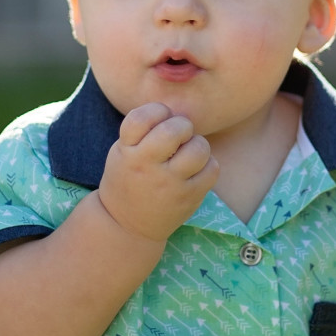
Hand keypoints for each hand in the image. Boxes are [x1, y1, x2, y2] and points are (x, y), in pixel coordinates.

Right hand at [98, 102, 219, 242]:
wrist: (128, 225)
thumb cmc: (129, 178)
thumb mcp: (122, 152)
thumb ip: (143, 130)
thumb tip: (177, 110)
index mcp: (127, 152)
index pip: (141, 118)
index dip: (157, 111)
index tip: (160, 118)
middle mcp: (147, 167)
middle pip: (175, 130)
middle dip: (182, 126)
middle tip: (179, 134)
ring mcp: (170, 184)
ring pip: (198, 148)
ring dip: (198, 144)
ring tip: (189, 152)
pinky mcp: (190, 197)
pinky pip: (212, 168)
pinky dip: (208, 163)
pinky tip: (197, 168)